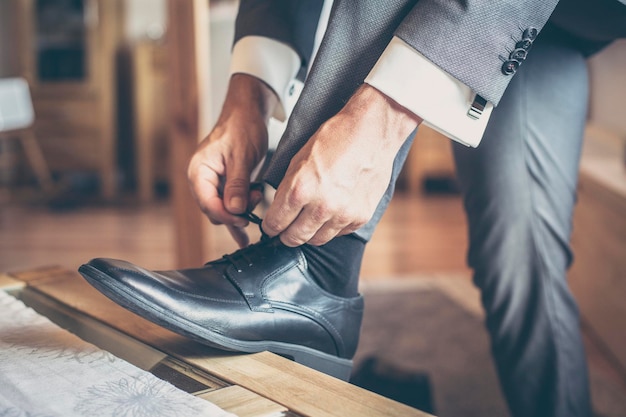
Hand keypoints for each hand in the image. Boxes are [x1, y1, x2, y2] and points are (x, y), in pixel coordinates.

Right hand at [187, 74, 277, 247]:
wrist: (248, 113)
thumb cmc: (242, 127)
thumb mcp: (242, 156)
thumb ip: (237, 185)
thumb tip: (234, 210)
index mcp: (198, 171)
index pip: (207, 204)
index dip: (226, 215)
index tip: (244, 219)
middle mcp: (202, 179)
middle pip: (214, 210)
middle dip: (235, 212)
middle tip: (256, 200)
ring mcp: (213, 182)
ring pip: (224, 209)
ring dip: (241, 209)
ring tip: (258, 196)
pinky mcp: (225, 183)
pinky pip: (231, 202)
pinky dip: (243, 207)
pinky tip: (254, 213)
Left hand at [262, 84, 421, 245]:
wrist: (372, 133)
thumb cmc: (334, 139)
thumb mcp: (299, 159)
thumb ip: (288, 188)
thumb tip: (279, 210)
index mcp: (300, 189)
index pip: (275, 223)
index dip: (270, 226)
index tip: (271, 226)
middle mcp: (321, 206)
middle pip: (294, 238)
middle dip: (286, 235)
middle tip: (285, 229)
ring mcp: (343, 214)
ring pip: (317, 240)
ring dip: (309, 233)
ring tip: (308, 221)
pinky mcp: (360, 217)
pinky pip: (339, 233)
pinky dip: (332, 227)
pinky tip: (331, 213)